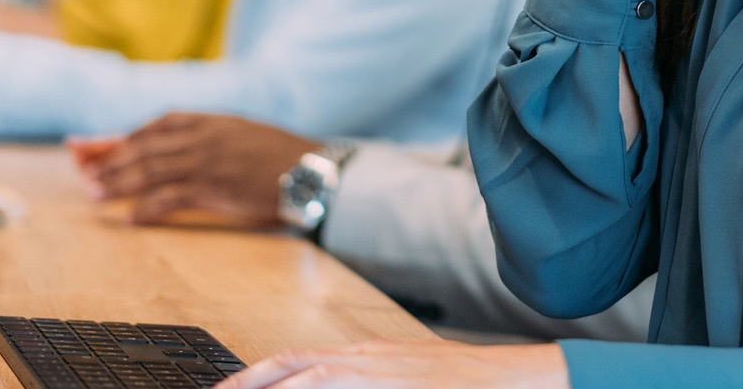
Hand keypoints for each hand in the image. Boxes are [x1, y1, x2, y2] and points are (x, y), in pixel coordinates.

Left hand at [79, 113, 315, 225]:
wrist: (312, 169)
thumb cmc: (278, 155)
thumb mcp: (238, 134)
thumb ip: (206, 137)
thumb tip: (174, 147)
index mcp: (208, 120)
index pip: (153, 125)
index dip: (121, 138)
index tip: (94, 147)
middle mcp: (202, 136)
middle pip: (143, 146)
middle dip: (108, 158)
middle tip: (82, 169)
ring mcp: (207, 161)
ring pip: (150, 170)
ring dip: (119, 183)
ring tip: (95, 195)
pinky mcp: (215, 188)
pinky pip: (171, 198)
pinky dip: (148, 208)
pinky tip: (131, 219)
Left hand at [218, 341, 566, 388]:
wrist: (514, 376)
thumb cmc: (463, 383)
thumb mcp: (404, 377)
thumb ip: (367, 380)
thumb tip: (327, 381)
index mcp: (366, 356)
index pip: (297, 360)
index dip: (257, 374)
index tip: (229, 388)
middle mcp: (368, 358)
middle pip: (293, 364)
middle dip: (250, 381)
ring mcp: (382, 371)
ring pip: (312, 375)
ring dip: (275, 387)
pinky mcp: (398, 383)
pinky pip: (341, 385)